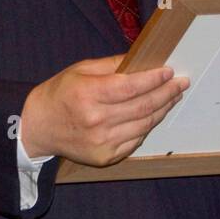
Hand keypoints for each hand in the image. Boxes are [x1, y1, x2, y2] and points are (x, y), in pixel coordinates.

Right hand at [20, 55, 188, 166]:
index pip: (131, 87)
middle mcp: (96, 121)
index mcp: (88, 95)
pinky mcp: (105, 157)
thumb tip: (144, 61)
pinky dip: (148, 126)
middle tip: (181, 83)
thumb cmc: (61, 94)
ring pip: (144, 124)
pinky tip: (155, 114)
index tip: (169, 71)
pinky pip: (136, 140)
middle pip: (143, 107)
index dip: (154, 79)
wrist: (38, 127)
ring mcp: (101, 142)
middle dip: (167, 93)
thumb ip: (113, 65)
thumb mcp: (81, 70)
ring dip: (163, 109)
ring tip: (173, 96)